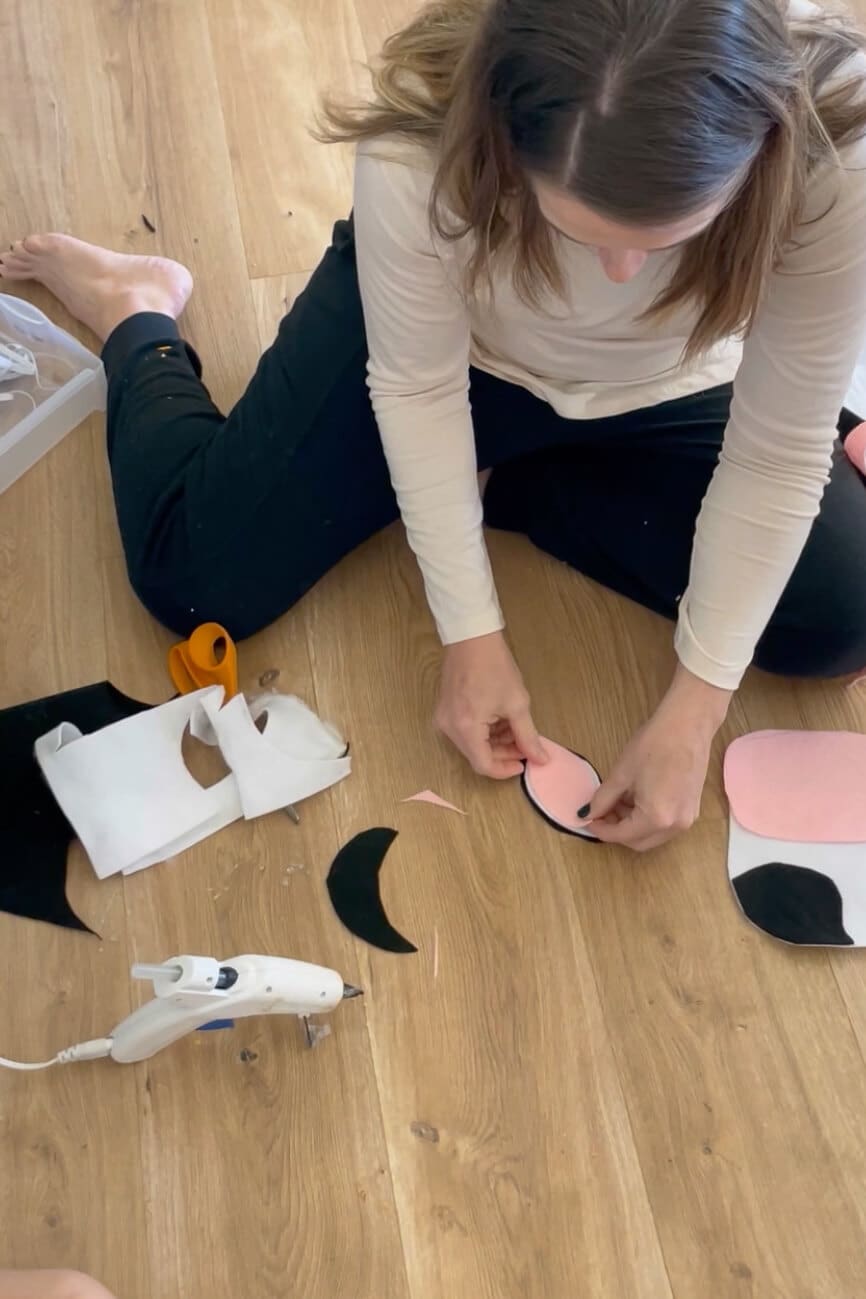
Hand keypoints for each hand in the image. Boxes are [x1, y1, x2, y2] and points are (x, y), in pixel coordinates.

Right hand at [435, 631, 547, 777]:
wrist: (471, 637)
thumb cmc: (494, 666)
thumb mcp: (516, 703)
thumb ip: (528, 736)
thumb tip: (540, 758)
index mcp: (465, 728)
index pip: (484, 765)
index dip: (506, 769)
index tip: (524, 763)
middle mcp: (449, 728)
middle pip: (477, 755)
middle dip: (503, 753)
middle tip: (525, 745)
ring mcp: (444, 719)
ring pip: (472, 744)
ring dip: (495, 742)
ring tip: (515, 728)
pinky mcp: (444, 710)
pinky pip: (465, 731)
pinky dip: (484, 731)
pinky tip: (500, 719)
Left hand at [584, 665, 731, 851]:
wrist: (687, 725)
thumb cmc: (654, 745)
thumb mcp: (621, 774)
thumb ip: (603, 799)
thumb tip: (588, 813)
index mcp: (657, 818)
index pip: (622, 836)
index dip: (601, 829)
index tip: (588, 819)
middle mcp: (676, 826)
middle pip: (639, 842)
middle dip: (617, 830)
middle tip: (601, 811)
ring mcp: (687, 819)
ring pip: (652, 835)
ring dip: (632, 825)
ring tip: (618, 801)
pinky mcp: (692, 809)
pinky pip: (665, 825)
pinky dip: (648, 819)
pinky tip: (637, 798)